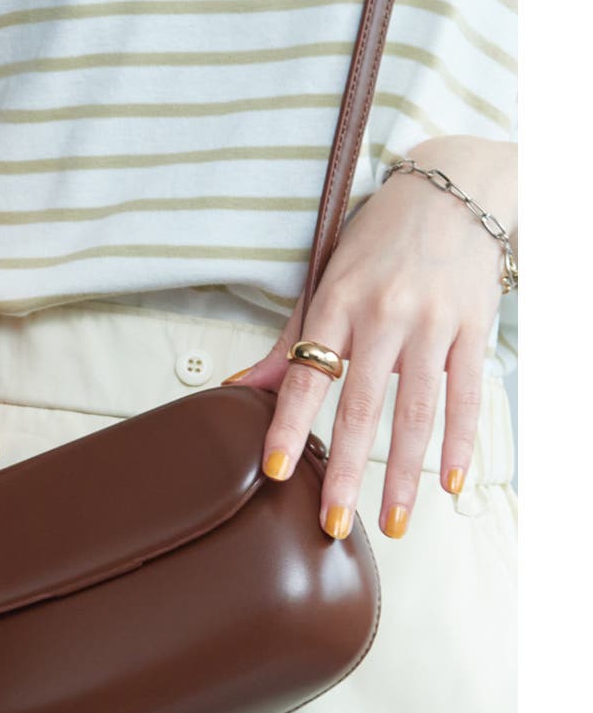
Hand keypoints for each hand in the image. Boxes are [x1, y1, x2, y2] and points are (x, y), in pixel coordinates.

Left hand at [222, 136, 516, 538]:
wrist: (452, 190)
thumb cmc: (376, 241)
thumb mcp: (325, 279)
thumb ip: (289, 341)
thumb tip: (239, 388)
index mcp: (337, 302)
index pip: (307, 374)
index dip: (287, 424)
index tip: (272, 470)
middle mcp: (384, 314)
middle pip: (362, 405)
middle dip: (345, 470)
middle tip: (332, 523)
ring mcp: (434, 323)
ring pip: (417, 411)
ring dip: (404, 473)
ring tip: (392, 522)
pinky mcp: (473, 328)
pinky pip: (468, 395)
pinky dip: (460, 441)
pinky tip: (448, 482)